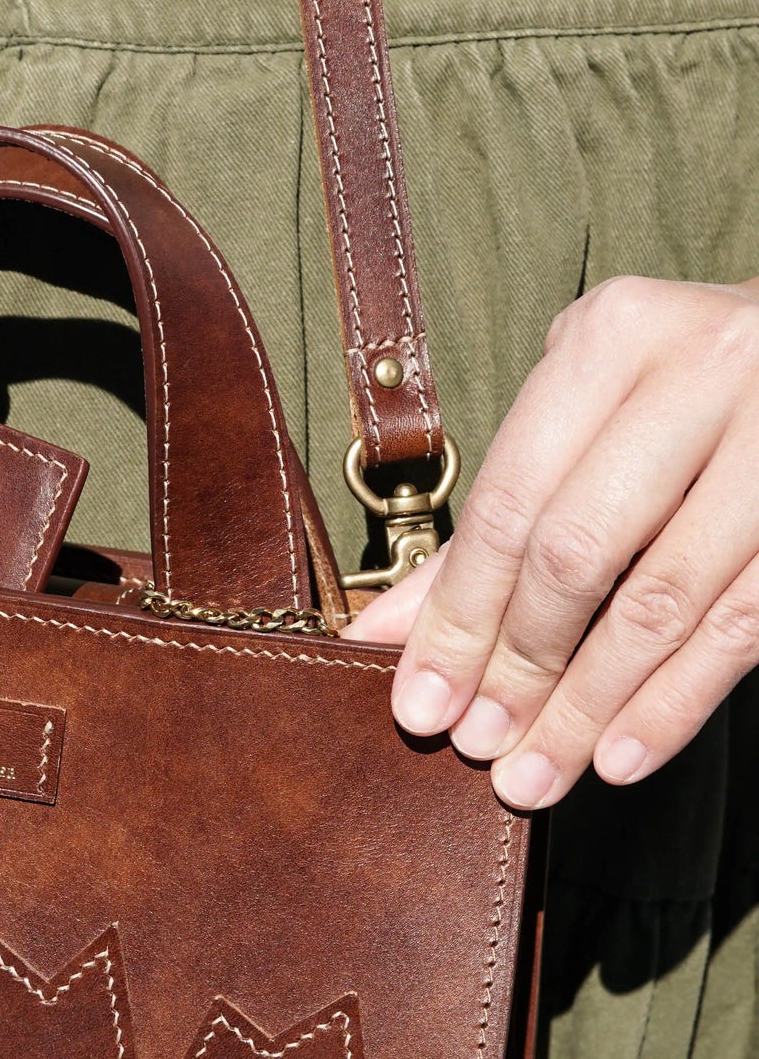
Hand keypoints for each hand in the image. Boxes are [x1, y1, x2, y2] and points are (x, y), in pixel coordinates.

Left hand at [344, 274, 758, 809]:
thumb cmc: (674, 386)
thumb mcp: (582, 411)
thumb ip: (496, 513)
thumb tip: (386, 630)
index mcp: (615, 338)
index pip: (510, 499)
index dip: (456, 612)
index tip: (416, 698)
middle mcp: (700, 376)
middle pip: (577, 552)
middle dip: (514, 665)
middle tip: (474, 743)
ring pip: (660, 603)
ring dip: (586, 706)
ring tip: (532, 773)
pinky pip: (740, 628)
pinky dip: (674, 703)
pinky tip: (619, 756)